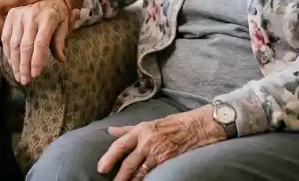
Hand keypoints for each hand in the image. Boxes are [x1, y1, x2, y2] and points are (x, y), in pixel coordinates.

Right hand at [2, 0, 75, 84]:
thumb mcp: (64, 22)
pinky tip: (12, 65)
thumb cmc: (58, 11)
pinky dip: (8, 53)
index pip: (41, 43)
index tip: (36, 74)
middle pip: (25, 46)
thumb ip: (61, 41)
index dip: (37, 60)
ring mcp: (18, 15)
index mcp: (47, 17)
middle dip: (24, 66)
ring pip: (14, 44)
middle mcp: (31, 15)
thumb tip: (62, 59)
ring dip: (15, 63)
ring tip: (19, 77)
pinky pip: (6, 38)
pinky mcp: (10, 17)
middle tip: (26, 81)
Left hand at [97, 105, 226, 180]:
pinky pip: (154, 174)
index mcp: (140, 130)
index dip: (109, 157)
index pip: (120, 145)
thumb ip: (128, 129)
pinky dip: (147, 180)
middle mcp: (147, 141)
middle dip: (119, 176)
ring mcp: (158, 152)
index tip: (101, 168)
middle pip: (129, 162)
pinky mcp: (169, 161)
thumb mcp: (148, 123)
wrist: (197, 126)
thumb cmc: (172, 124)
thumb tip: (110, 130)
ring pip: (140, 172)